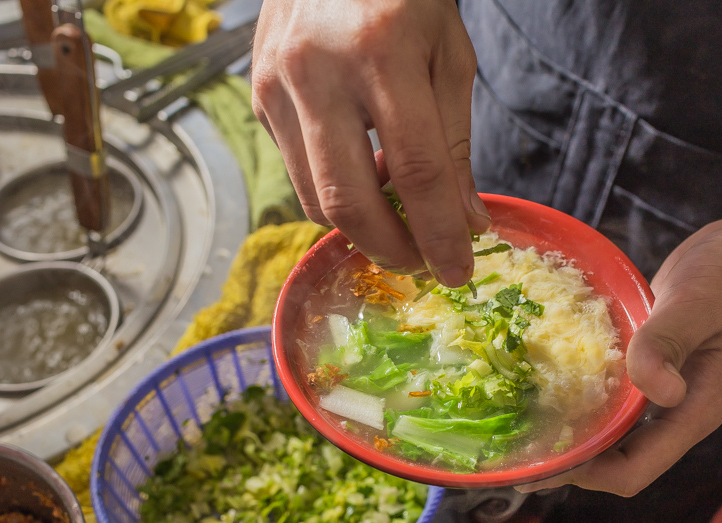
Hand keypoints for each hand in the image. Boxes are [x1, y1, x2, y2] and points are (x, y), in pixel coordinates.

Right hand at [251, 0, 490, 287]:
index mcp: (381, 50)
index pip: (415, 169)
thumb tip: (464, 223)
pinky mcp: (257, 98)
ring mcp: (276, 86)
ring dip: (360, 224)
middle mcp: (316, 71)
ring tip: (395, 211)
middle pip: (346, 200)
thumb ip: (454, 142)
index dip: (439, 233)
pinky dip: (333, 187)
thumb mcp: (448, 55)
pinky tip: (359, 166)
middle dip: (389, 249)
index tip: (458, 273)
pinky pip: (296, 170)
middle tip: (421, 262)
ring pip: (312, 198)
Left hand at [516, 202, 721, 496]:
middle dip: (565, 462)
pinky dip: (579, 397)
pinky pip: (611, 394)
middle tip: (511, 451)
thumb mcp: (697, 303)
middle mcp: (675, 409)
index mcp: (692, 410)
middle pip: (613, 460)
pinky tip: (545, 381)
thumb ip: (668, 344)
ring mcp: (664, 388)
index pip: (631, 471)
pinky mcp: (652, 364)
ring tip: (518, 424)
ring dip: (568, 432)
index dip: (583, 476)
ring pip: (610, 429)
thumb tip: (656, 394)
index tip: (537, 465)